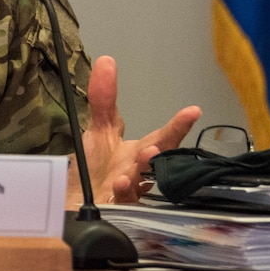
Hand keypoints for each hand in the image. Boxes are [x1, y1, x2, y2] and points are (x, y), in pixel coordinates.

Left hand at [76, 54, 199, 204]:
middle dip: (160, 151)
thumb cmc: (95, 167)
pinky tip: (120, 183)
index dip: (177, 125)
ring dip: (143, 169)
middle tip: (156, 144)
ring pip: (142, 181)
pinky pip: (124, 202)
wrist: (76, 202)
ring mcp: (131, 192)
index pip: (163, 138)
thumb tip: (107, 60)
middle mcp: (140, 172)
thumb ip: (103, 98)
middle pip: (157, 161)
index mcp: (140, 154)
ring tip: (143, 156)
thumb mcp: (99, 129)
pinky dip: (124, 192)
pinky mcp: (118, 209)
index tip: (193, 110)